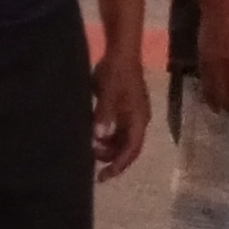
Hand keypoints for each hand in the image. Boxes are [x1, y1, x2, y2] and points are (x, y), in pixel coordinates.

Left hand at [92, 47, 151, 179]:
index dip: (119, 165)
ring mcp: (132, 115)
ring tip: (90, 148)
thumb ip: (104, 114)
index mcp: (138, 119)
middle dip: (112, 159)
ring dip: (108, 148)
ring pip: (122, 141)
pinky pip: (118, 131)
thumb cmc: (116, 73)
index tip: (104, 176)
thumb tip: (98, 137)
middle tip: (93, 164)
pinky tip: (93, 136)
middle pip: (128, 148)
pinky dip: (107, 138)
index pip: (131, 149)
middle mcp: (138, 121)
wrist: (121, 53)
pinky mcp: (125, 110)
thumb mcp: (108, 93)